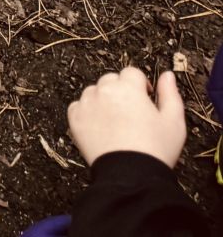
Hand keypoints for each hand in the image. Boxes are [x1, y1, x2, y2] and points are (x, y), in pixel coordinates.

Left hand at [67, 66, 185, 168]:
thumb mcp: (174, 121)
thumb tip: (167, 75)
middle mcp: (104, 90)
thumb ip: (170, 94)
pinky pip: (78, 106)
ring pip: (94, 92)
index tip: (145, 99)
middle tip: (132, 113)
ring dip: (103, 100)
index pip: (132, 73)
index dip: (140, 85)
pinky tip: (101, 127)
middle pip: (111, 80)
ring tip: (117, 123)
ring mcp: (86, 104)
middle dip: (122, 91)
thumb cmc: (155, 149)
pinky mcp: (74, 118)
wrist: (132, 175)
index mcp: (128, 88)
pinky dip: (87, 113)